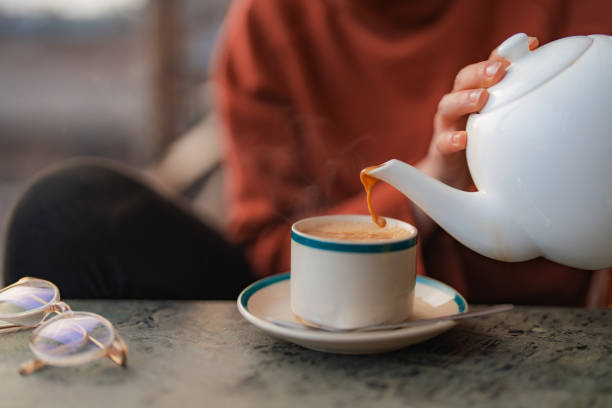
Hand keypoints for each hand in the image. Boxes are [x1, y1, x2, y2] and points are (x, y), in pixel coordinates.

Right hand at [414, 36, 538, 238]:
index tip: (529, 44)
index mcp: (473, 94)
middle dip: (480, 72)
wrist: (451, 179)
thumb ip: (516, 103)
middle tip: (499, 70)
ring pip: (448, 107)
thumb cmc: (480, 146)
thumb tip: (552, 85)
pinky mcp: (440, 151)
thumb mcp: (498, 122)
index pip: (486, 68)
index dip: (503, 55)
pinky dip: (451, 140)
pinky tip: (463, 139)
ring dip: (464, 99)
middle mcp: (457, 106)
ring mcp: (446, 127)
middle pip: (463, 80)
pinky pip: (442, 144)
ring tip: (481, 98)